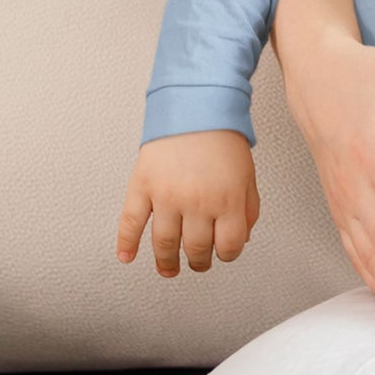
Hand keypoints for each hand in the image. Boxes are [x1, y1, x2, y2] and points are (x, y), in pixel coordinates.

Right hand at [116, 130, 259, 276]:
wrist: (196, 106)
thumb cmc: (223, 139)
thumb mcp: (247, 176)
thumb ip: (248, 210)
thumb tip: (241, 238)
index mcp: (227, 200)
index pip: (228, 246)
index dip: (227, 254)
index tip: (222, 254)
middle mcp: (197, 202)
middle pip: (195, 249)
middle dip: (198, 262)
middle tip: (197, 264)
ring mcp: (167, 196)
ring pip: (164, 243)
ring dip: (166, 262)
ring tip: (169, 268)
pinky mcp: (143, 186)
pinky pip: (130, 222)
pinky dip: (126, 243)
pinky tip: (127, 256)